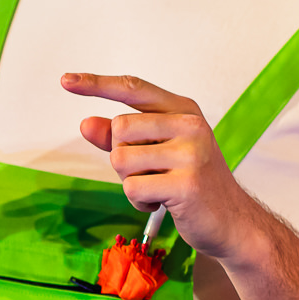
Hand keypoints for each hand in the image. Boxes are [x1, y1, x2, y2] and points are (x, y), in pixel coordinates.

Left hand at [66, 73, 263, 263]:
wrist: (232, 220)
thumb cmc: (191, 183)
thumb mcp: (158, 153)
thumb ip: (123, 138)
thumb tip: (85, 123)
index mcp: (185, 111)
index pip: (134, 89)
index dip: (97, 84)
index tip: (66, 79)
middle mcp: (191, 125)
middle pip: (119, 128)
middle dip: (122, 156)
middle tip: (151, 172)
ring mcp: (191, 153)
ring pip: (121, 159)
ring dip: (129, 181)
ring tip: (158, 188)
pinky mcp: (186, 184)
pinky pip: (131, 188)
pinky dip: (138, 201)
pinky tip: (162, 203)